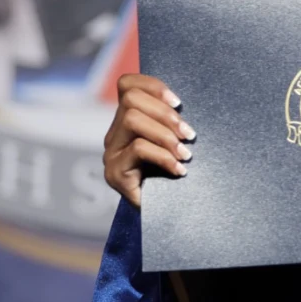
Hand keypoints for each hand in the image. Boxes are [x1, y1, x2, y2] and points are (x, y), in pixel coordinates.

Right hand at [103, 74, 194, 207]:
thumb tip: (190, 100)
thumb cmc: (177, 174)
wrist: (167, 216)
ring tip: (185, 154)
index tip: (180, 103)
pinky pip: (137, 149)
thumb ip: (173, 121)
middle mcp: (115, 134)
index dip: (153, 86)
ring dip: (165, 134)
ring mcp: (111, 153)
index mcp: (128, 120)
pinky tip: (180, 170)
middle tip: (189, 135)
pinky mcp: (114, 174)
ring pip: (132, 120)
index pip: (127, 84)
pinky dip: (164, 156)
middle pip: (131, 100)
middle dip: (165, 113)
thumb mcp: (176, 141)